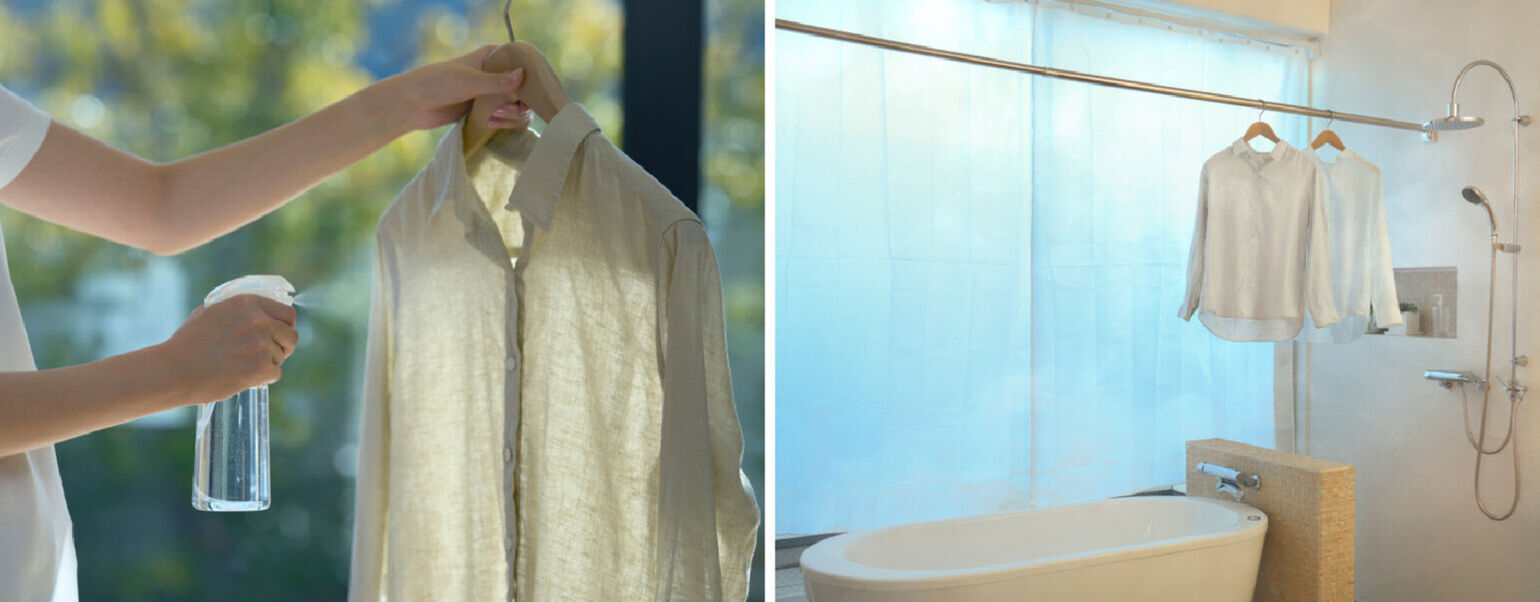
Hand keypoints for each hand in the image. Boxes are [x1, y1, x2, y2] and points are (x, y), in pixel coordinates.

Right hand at [157, 295, 299, 404]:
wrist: (174, 370)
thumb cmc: (188, 342)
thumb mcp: (211, 312)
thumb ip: (238, 309)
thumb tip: (259, 312)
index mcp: (248, 303)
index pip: (287, 313)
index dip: (285, 326)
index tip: (280, 334)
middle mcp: (259, 321)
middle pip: (291, 336)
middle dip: (284, 346)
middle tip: (272, 354)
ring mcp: (261, 345)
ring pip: (281, 357)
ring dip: (267, 363)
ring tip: (241, 365)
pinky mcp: (260, 368)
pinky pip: (275, 374)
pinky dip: (262, 379)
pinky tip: (243, 376)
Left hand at [374, 44, 533, 131]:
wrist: (414, 104)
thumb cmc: (438, 83)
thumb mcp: (470, 81)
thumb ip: (498, 82)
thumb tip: (523, 76)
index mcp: (492, 58)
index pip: (522, 63)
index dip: (531, 78)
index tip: (528, 93)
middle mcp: (495, 74)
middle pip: (525, 91)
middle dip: (519, 105)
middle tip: (502, 110)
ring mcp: (491, 94)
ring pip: (518, 108)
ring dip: (510, 116)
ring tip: (493, 118)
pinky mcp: (486, 111)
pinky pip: (506, 119)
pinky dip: (503, 124)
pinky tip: (489, 123)